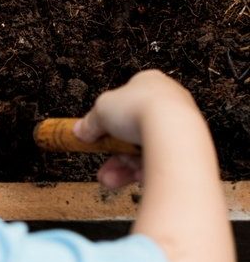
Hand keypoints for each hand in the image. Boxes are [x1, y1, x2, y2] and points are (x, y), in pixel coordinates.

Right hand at [73, 69, 195, 188]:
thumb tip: (81, 129)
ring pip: (140, 150)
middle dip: (112, 150)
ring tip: (108, 176)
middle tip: (100, 155)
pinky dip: (136, 173)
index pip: (122, 103)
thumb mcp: (100, 109)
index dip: (106, 120)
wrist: (171, 131)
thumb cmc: (142, 109)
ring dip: (120, 166)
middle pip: (130, 130)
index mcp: (148, 83)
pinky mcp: (181, 149)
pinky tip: (123, 178)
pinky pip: (153, 163)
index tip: (93, 133)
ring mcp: (176, 127)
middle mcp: (167, 103)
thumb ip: (89, 122)